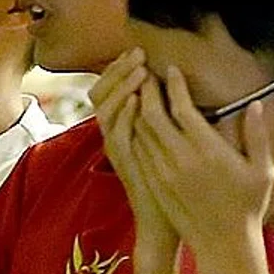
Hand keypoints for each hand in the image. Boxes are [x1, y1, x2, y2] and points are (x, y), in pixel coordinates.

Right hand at [93, 48, 181, 246]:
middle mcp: (114, 137)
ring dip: (120, 87)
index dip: (117, 69)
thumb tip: (170, 85)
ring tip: (140, 71)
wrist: (169, 220)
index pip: (107, 90)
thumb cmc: (174, 184)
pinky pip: (117, 134)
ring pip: (105, 109)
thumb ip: (159, 116)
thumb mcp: (161, 144)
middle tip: (137, 54)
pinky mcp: (125, 163)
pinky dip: (124, 113)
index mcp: (122, 129)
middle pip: (99, 93)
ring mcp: (117, 150)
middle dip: (116, 71)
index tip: (137, 52)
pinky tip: (137, 99)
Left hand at [133, 67, 273, 257]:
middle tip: (148, 75)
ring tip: (140, 92)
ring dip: (139, 109)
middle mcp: (181, 160)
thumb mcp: (262, 170)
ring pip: (141, 133)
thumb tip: (255, 104)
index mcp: (208, 151)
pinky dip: (136, 132)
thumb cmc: (248, 206)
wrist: (223, 244)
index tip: (171, 69)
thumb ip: (256, 135)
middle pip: (153, 116)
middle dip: (149, 91)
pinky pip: (138, 152)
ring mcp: (163, 174)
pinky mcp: (155, 185)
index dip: (174, 85)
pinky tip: (138, 122)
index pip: (182, 108)